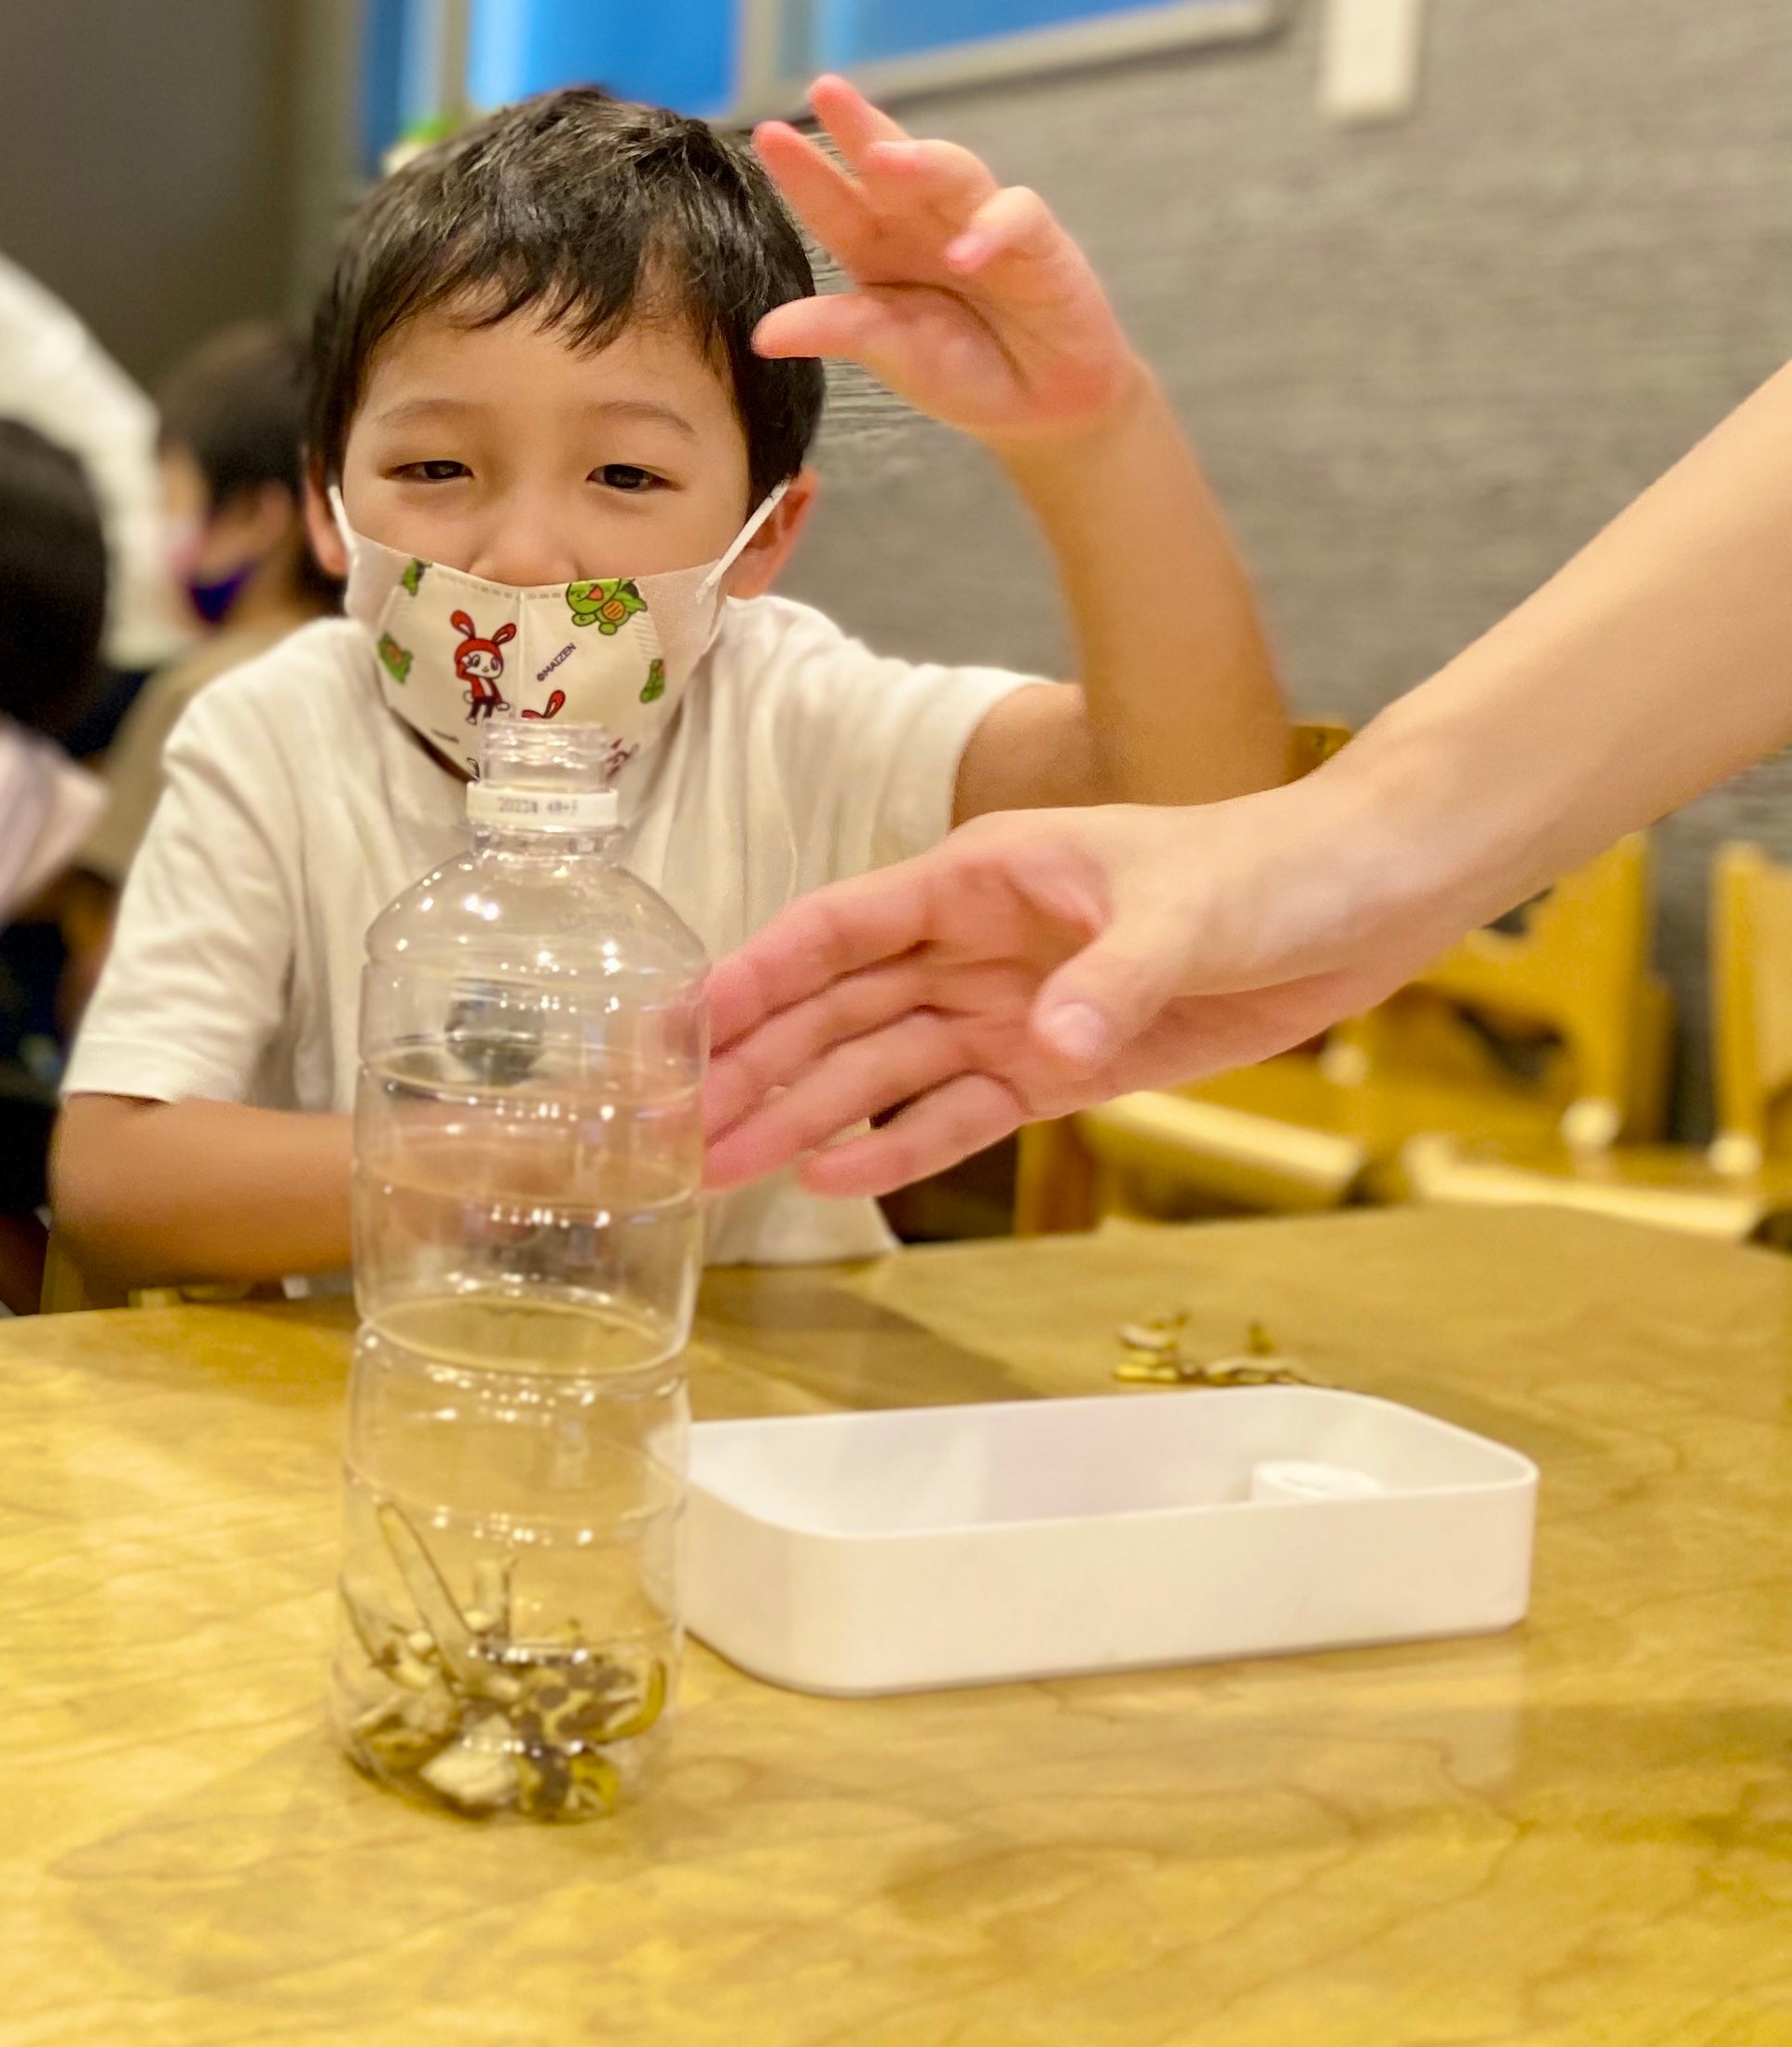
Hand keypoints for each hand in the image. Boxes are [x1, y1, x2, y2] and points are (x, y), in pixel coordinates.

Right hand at [700, 787, 1461, 1197]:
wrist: (1367, 900)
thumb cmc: (1272, 870)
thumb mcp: (1188, 913)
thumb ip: (1111, 979)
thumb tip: (1050, 1046)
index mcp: (980, 875)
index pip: (838, 927)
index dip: (756, 974)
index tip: (682, 1024)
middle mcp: (976, 944)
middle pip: (840, 1011)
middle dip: (757, 1066)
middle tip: (680, 1133)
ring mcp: (1015, 1008)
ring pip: (883, 1068)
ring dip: (805, 1116)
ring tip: (725, 1170)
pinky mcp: (1063, 1067)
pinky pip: (961, 1111)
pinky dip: (900, 1145)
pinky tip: (831, 1176)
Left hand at [750, 74, 1138, 454]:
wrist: (1039, 405)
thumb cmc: (960, 369)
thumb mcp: (889, 351)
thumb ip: (836, 331)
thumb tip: (760, 336)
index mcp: (875, 247)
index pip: (832, 203)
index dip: (803, 171)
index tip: (767, 134)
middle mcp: (923, 224)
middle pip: (889, 162)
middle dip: (859, 126)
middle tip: (826, 90)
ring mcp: (980, 223)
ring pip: (952, 172)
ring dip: (920, 163)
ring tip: (884, 159)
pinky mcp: (1038, 241)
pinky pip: (1016, 217)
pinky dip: (992, 231)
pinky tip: (965, 254)